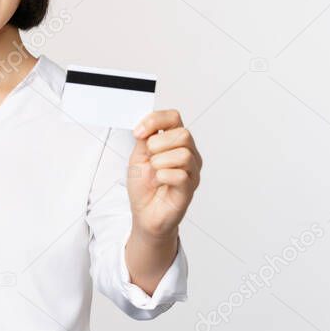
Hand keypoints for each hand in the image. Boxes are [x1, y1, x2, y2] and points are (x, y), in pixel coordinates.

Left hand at [127, 110, 201, 239]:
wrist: (144, 213)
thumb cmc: (144, 186)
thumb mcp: (138, 157)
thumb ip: (145, 139)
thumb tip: (147, 124)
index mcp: (174, 142)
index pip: (174, 117)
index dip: (155, 121)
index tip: (138, 133)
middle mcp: (188, 153)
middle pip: (183, 134)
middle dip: (158, 144)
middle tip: (149, 158)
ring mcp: (191, 171)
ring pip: (183, 154)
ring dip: (160, 162)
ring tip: (154, 172)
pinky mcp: (189, 188)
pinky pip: (180, 175)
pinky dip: (163, 177)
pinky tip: (159, 182)